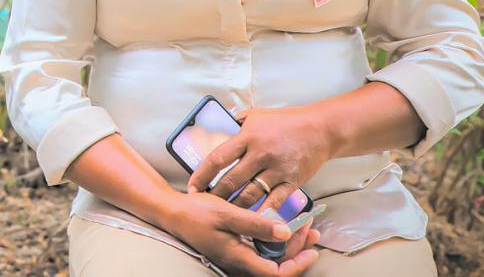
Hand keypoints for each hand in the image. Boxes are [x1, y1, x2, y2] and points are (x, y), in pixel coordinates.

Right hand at [157, 190, 318, 275]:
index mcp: (238, 257)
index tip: (311, 249)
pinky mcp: (236, 248)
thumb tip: (284, 232)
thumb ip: (255, 224)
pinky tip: (281, 224)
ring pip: (271, 257)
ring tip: (302, 225)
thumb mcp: (226, 213)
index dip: (297, 264)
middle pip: (277, 266)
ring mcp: (238, 256)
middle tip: (311, 228)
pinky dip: (275, 238)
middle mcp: (239, 261)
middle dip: (298, 249)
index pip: (276, 273)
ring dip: (289, 244)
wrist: (172, 212)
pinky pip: (262, 250)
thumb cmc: (195, 212)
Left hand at [186, 106, 334, 214]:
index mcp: (248, 136)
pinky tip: (251, 221)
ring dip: (234, 206)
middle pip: (231, 181)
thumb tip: (217, 127)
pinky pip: (273, 202)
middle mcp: (260, 154)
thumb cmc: (287, 121)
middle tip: (206, 205)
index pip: (217, 158)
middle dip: (215, 195)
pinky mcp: (291, 181)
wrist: (321, 129)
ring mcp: (276, 169)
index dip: (202, 175)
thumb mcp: (257, 115)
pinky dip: (261, 213)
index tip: (193, 186)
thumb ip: (237, 123)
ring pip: (249, 194)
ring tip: (224, 213)